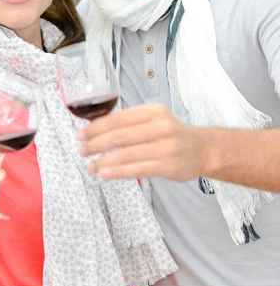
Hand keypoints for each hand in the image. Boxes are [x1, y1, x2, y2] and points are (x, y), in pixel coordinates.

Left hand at [78, 103, 208, 181]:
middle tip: (81, 151)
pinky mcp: (167, 166)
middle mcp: (160, 127)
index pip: (118, 118)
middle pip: (120, 136)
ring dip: (103, 161)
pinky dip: (117, 172)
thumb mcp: (155, 119)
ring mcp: (165, 147)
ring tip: (90, 166)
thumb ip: (131, 123)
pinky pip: (137, 169)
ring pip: (126, 154)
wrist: (205, 149)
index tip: (81, 134)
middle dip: (96, 144)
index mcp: (153, 112)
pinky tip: (103, 173)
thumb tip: (97, 130)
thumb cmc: (174, 134)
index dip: (97, 127)